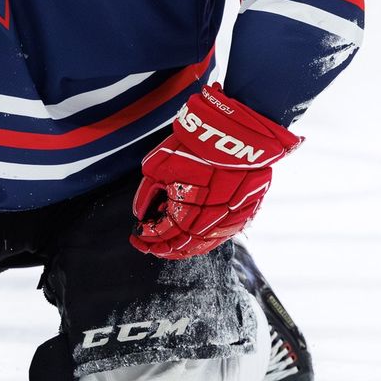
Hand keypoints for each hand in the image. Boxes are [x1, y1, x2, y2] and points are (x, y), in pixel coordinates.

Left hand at [131, 85, 301, 258]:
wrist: (235, 131)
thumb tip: (141, 213)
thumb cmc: (194, 145)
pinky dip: (205, 242)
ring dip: (183, 248)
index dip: (147, 237)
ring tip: (169, 248)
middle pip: (182, 244)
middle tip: (149, 246)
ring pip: (203, 245)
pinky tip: (195, 242)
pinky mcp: (244, 213)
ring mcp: (229, 219)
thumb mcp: (158, 165)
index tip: (136, 237)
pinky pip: (221, 236)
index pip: (162, 234)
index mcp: (185, 210)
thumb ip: (148, 194)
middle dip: (162, 247)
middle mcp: (209, 220)